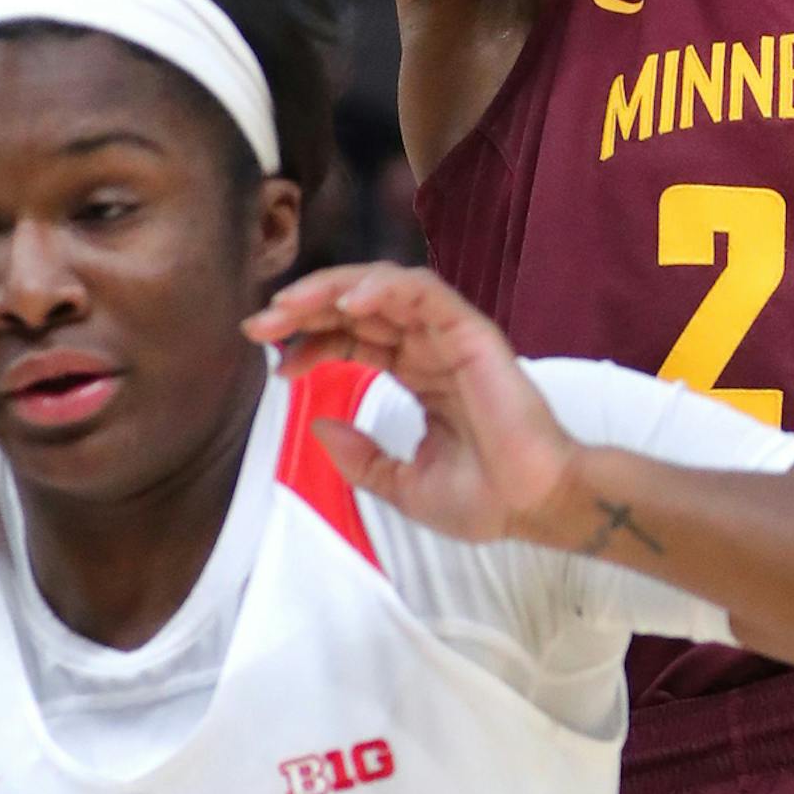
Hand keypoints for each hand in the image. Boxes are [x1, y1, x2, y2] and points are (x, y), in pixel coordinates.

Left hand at [246, 263, 580, 544]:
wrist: (534, 506)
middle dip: (306, 307)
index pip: (355, 338)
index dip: (311, 342)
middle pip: (359, 306)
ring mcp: (450, 335)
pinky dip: (384, 288)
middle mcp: (430, 347)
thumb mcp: (403, 485)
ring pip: (385, 287)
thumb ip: (362, 457)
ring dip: (333, 288)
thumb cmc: (485, 499)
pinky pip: (424, 293)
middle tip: (259, 321)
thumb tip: (317, 427)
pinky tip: (348, 301)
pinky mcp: (471, 331)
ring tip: (290, 305)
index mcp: (418, 373)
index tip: (274, 363)